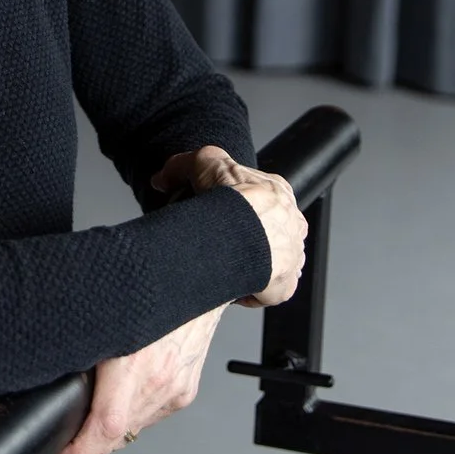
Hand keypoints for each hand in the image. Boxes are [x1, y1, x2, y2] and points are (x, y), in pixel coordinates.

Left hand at [40, 304, 226, 453]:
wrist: (199, 281)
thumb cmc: (149, 289)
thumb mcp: (105, 314)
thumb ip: (81, 346)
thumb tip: (48, 362)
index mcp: (136, 365)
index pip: (105, 429)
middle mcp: (159, 383)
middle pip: (116, 437)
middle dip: (85, 447)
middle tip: (60, 451)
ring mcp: (175, 390)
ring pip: (133, 430)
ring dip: (108, 433)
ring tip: (87, 425)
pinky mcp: (184, 392)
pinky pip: (150, 416)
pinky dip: (131, 416)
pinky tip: (119, 402)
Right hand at [150, 145, 306, 306]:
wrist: (241, 234)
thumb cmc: (231, 200)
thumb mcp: (204, 161)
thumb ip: (182, 165)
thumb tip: (162, 179)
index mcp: (278, 193)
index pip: (264, 199)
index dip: (241, 206)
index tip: (220, 214)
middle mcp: (290, 224)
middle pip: (269, 232)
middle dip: (246, 239)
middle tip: (219, 242)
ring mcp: (292, 256)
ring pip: (271, 263)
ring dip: (251, 265)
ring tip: (224, 265)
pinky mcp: (284, 285)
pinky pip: (269, 291)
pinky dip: (251, 291)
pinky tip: (233, 285)